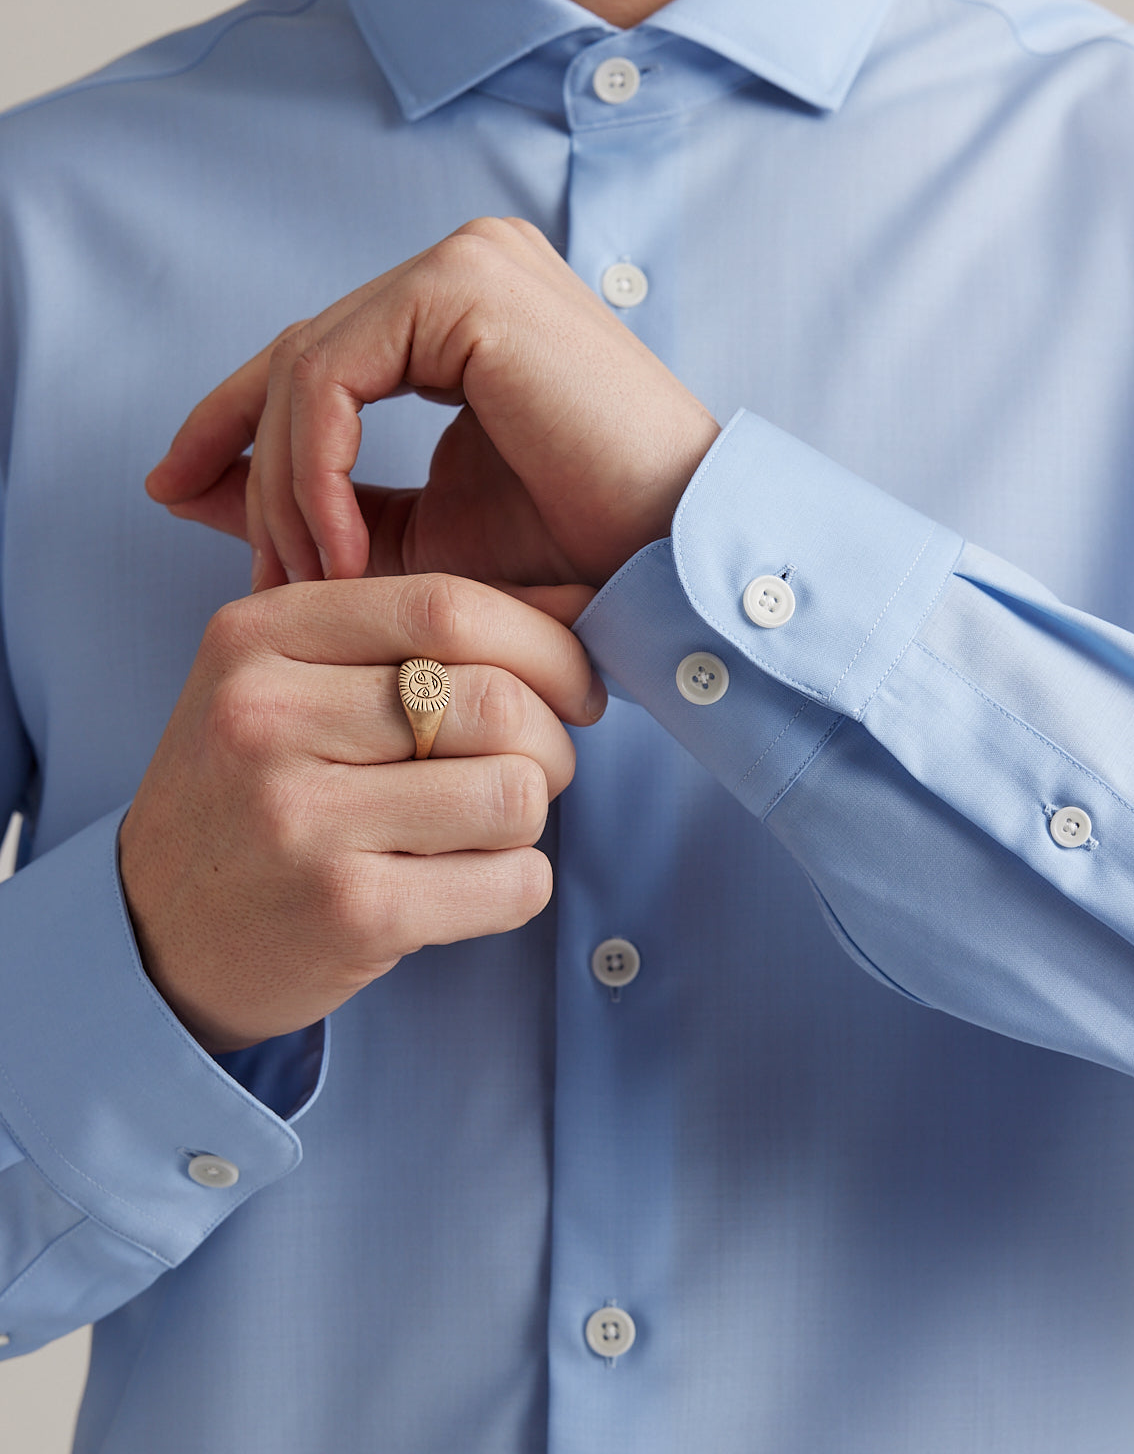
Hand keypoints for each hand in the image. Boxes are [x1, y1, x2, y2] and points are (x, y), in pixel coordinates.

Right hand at [119, 573, 602, 1052]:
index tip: (577, 686)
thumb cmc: (252, 791)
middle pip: (494, 701)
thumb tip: (583, 597)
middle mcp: (267, 718)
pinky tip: (467, 884)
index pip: (446, 607)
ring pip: (514, 793)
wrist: (153, 933)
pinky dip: (518, 884)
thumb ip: (422, 632)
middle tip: (535, 768)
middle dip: (551, 739)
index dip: (545, 643)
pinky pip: (512, 883)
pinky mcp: (347, 914)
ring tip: (482, 828)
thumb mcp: (298, 680)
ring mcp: (302, 821)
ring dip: (528, 816)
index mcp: (258, 635)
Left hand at [146, 218, 720, 589]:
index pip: (320, 354)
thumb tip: (193, 488)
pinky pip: (335, 376)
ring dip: (284, 488)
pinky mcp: (467, 288)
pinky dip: (313, 469)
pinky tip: (332, 551)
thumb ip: (326, 501)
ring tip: (302, 583)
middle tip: (246, 576)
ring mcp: (469, 263)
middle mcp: (466, 264)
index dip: (236, 424)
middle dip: (248, 468)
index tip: (175, 491)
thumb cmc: (577, 557)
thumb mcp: (422, 534)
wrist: (679, 561)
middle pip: (301, 359)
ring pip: (306, 367)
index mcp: (464, 309)